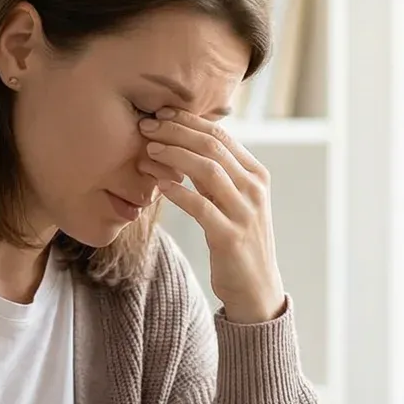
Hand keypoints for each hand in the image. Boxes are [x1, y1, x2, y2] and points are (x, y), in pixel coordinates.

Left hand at [138, 109, 286, 323]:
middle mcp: (254, 189)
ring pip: (208, 170)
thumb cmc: (239, 240)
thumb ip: (218, 174)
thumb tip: (186, 143)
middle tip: (147, 127)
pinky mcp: (230, 237)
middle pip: (212, 146)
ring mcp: (245, 212)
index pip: (221, 135)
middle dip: (176, 132)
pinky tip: (159, 185)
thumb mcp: (234, 201)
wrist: (257, 289)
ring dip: (174, 156)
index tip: (160, 115)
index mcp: (256, 175)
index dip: (188, 121)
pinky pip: (201, 207)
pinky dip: (179, 192)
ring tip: (148, 150)